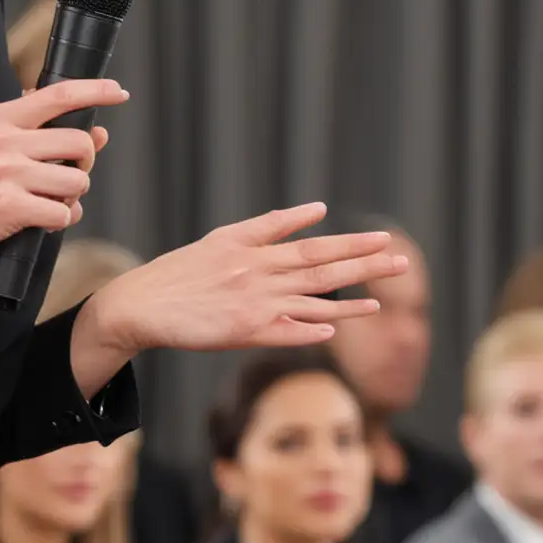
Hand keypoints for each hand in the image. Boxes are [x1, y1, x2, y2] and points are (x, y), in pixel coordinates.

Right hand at [0, 79, 127, 270]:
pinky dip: (58, 222)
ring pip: (75, 181)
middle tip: (69, 177)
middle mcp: (3, 140)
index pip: (57, 94)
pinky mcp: (8, 208)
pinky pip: (61, 214)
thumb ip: (22, 132)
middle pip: (78, 143)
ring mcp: (6, 174)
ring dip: (71, 198)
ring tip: (50, 204)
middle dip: (85, 164)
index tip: (117, 92)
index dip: (95, 91)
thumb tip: (82, 131)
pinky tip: (41, 222)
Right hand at [82, 202, 404, 356]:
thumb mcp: (225, 238)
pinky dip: (307, 330)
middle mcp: (257, 273)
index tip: (382, 239)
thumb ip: (269, 225)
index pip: (312, 245)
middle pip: (319, 268)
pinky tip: (332, 330)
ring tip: (381, 299)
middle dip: (361, 264)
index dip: (349, 243)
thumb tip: (316, 210)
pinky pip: (282, 331)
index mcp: (253, 250)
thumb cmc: (184, 271)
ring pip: (308, 302)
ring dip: (347, 302)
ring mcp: (252, 303)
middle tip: (399, 260)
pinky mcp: (241, 331)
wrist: (143, 303)